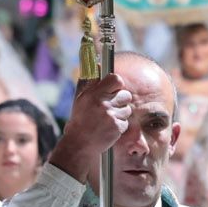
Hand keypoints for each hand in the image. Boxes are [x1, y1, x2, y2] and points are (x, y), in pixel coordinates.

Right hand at [53, 75, 133, 190]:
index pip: (116, 79)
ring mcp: (111, 116)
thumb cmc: (81, 119)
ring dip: (121, 113)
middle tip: (111, 105)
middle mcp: (103, 104)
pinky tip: (109, 127)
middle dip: (121, 100)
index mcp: (94, 94)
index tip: (114, 88)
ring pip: (127, 109)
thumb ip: (91, 81)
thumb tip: (99, 63)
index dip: (117, 83)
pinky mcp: (117, 127)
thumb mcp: (81, 98)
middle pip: (126, 94)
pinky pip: (126, 121)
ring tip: (108, 118)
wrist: (80, 143)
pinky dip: (120, 124)